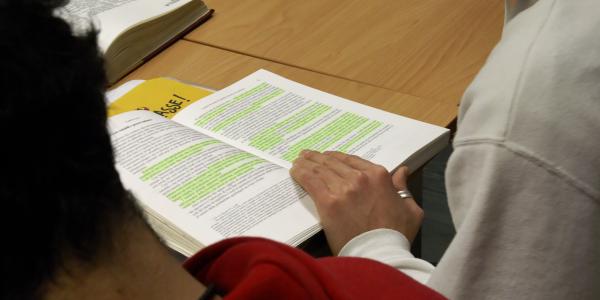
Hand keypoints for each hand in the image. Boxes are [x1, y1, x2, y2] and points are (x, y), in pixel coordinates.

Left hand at [290, 150, 423, 254]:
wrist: (380, 254)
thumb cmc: (397, 235)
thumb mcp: (410, 209)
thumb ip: (403, 187)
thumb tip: (402, 171)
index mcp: (379, 176)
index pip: (352, 160)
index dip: (337, 157)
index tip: (327, 156)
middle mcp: (360, 178)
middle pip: (333, 163)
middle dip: (318, 158)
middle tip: (306, 155)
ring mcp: (343, 189)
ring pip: (320, 169)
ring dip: (307, 163)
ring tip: (298, 161)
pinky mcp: (328, 203)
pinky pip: (311, 181)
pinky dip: (302, 173)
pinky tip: (295, 170)